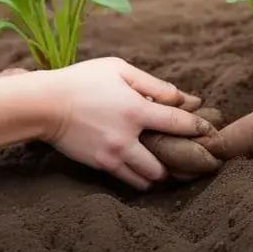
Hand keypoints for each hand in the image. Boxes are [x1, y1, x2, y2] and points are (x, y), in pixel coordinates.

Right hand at [40, 58, 214, 189]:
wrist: (43, 104)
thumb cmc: (82, 80)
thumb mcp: (119, 69)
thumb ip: (153, 84)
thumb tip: (180, 97)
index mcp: (136, 110)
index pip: (179, 123)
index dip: (198, 128)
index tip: (209, 132)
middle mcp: (128, 137)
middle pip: (167, 162)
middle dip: (179, 160)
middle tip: (185, 156)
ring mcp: (114, 155)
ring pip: (149, 178)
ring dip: (160, 174)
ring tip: (165, 166)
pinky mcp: (101, 165)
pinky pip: (129, 181)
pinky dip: (140, 179)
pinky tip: (145, 172)